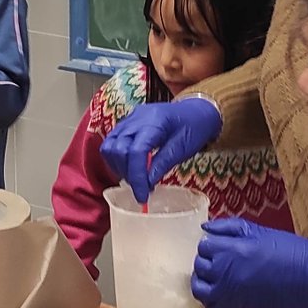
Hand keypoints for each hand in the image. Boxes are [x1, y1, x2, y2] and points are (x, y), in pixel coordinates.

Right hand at [100, 98, 221, 201]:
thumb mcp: (183, 147)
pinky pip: (112, 143)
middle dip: (127, 174)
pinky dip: (117, 160)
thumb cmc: (194, 127)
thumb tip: (146, 184)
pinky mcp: (126, 125)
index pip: (136, 151)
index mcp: (154, 121)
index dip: (136, 177)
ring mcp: (128, 120)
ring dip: (119, 167)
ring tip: (136, 179)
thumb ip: (163, 164)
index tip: (142, 197)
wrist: (197, 110)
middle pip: (118, 149)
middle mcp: (136, 118)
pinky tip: (131, 169)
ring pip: (109, 147)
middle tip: (142, 188)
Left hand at [192, 217, 307, 307]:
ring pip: (199, 287)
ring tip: (216, 273)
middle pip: (199, 265)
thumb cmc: (288, 250)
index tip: (222, 243)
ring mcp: (227, 293)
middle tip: (221, 256)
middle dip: (207, 259)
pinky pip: (210, 304)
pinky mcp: (235, 307)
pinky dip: (210, 296)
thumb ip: (228, 228)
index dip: (212, 243)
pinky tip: (221, 288)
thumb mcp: (258, 230)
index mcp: (228, 251)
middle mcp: (223, 273)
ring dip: (203, 279)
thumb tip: (205, 229)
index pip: (204, 246)